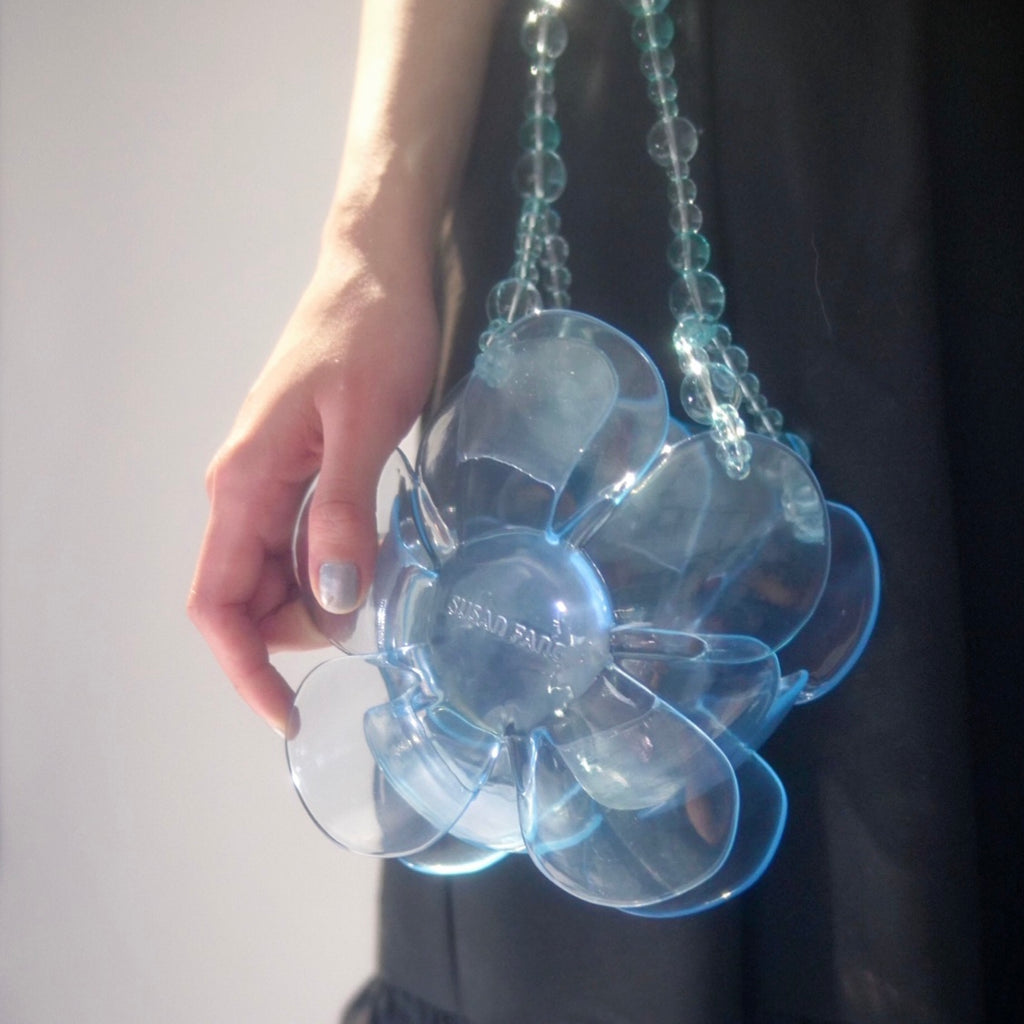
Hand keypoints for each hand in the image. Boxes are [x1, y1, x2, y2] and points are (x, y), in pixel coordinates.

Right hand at [188, 249, 438, 733]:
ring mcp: (273, 483)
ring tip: (384, 582)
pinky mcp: (304, 473)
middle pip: (250, 599)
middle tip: (372, 623)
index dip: (245, 668)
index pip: (217, 601)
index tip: (290, 714)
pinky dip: (335, 567)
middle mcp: (245, 492)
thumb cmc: (370, 335)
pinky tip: (376, 555)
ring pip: (279, 576)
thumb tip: (333, 599)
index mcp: (244, 485)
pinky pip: (306, 544)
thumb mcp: (364, 425)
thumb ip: (344, 511)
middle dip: (299, 634)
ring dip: (321, 601)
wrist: (378, 273)